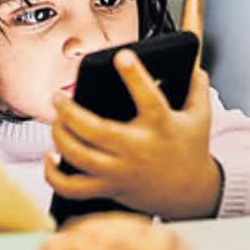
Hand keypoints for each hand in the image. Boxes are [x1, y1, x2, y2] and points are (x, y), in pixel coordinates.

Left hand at [45, 49, 220, 218]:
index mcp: (161, 126)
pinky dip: (53, 176)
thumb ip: (196, 88)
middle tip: (57, 97)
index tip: (121, 55)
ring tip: (56, 120)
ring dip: (59, 136)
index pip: (150, 99)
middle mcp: (137, 149)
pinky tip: (49, 157)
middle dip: (70, 112)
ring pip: (78, 156)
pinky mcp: (107, 187)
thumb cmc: (189, 149)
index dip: (136, 76)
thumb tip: (193, 59)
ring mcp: (119, 171)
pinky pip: (72, 188)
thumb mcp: (199, 117)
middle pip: (97, 131)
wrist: (190, 193)